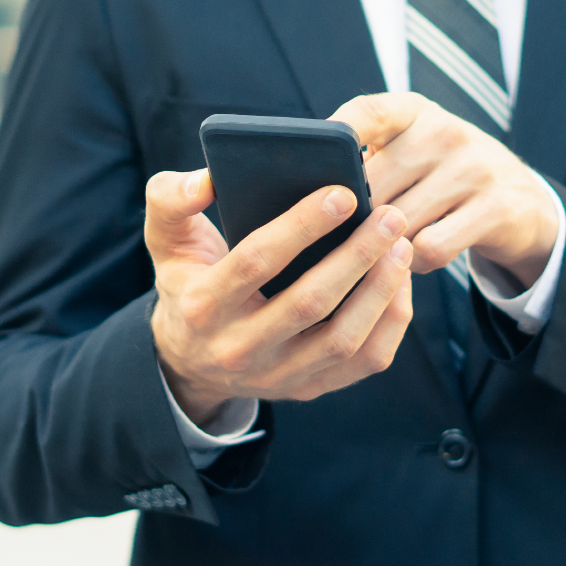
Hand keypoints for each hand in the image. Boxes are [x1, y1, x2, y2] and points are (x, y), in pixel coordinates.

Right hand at [146, 168, 415, 426]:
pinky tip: (399, 280)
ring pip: (343, 339)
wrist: (190, 358)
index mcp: (202, 305)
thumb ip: (171, 199)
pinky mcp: (309, 387)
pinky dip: (390, 320)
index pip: (256, 262)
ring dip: (381, 290)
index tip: (342, 193)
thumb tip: (208, 178)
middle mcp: (238, 348)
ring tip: (400, 244)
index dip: (301, 227)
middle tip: (390, 215)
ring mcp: (277, 375)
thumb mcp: (164, 240)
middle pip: (309, 303)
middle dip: (357, 255)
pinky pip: (364, 361)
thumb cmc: (187, 281)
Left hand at [330, 93, 557, 288]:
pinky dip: (415, 263)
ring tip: (387, 245)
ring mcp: (475, 169)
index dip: (337, 134)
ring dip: (384, 245)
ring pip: (398, 223)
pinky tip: (416, 256)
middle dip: (355, 218)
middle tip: (348, 236)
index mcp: (415, 112)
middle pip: (374, 185)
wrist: (521, 200)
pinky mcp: (496, 208)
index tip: (313, 158)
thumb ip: (365, 159)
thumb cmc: (441, 176)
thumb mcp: (410, 151)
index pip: (368, 112)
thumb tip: (302, 194)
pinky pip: (429, 248)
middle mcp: (446, 132)